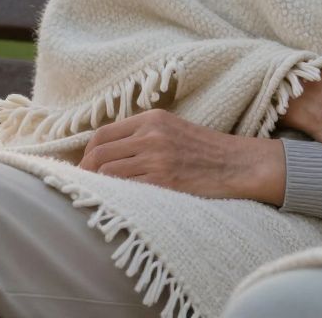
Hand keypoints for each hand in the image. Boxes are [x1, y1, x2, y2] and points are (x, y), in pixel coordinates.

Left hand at [76, 109, 284, 203]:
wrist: (238, 164)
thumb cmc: (205, 150)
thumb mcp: (173, 129)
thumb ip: (143, 134)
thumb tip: (106, 152)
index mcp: (152, 118)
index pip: (102, 134)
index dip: (86, 153)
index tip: (85, 167)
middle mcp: (151, 135)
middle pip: (99, 154)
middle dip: (85, 172)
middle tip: (83, 186)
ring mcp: (157, 158)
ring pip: (108, 173)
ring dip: (98, 187)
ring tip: (98, 196)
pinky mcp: (164, 181)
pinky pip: (126, 189)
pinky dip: (116, 196)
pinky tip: (117, 202)